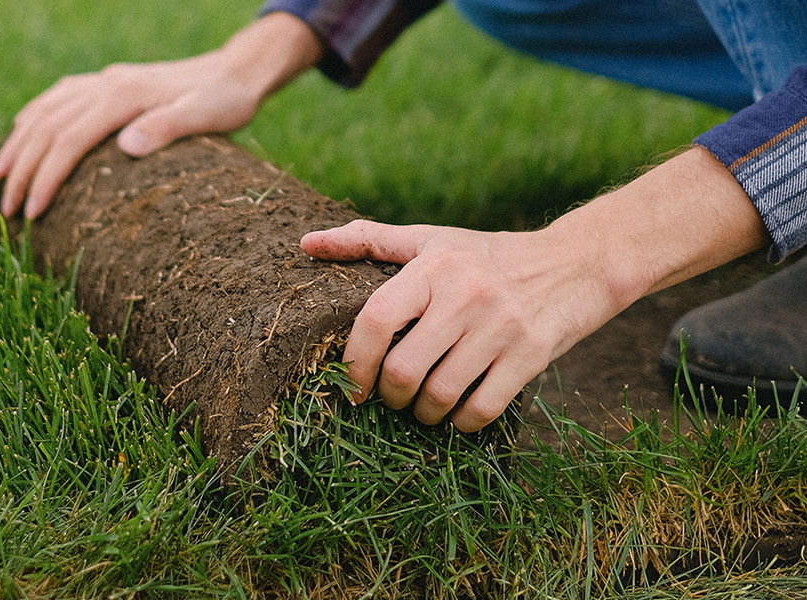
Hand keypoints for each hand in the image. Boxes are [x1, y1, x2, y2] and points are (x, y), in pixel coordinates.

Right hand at [0, 12, 320, 219]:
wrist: (236, 72)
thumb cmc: (226, 102)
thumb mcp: (208, 116)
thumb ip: (170, 127)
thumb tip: (126, 146)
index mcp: (123, 95)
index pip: (68, 140)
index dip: (45, 178)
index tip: (32, 214)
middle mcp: (106, 83)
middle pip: (47, 127)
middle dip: (22, 171)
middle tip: (7, 211)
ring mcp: (104, 81)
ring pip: (45, 111)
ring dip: (18, 145)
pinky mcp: (109, 83)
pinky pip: (58, 97)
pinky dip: (34, 116)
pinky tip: (23, 131)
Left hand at [301, 220, 624, 430]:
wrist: (577, 262)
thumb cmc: (488, 255)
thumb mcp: (432, 240)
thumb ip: (368, 240)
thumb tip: (307, 243)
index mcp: (434, 267)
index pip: (376, 320)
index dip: (355, 361)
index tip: (352, 383)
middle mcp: (465, 295)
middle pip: (404, 370)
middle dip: (389, 396)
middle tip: (391, 397)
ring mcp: (501, 327)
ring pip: (440, 395)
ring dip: (423, 414)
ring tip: (422, 408)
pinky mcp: (531, 355)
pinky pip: (482, 409)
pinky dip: (462, 423)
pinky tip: (458, 414)